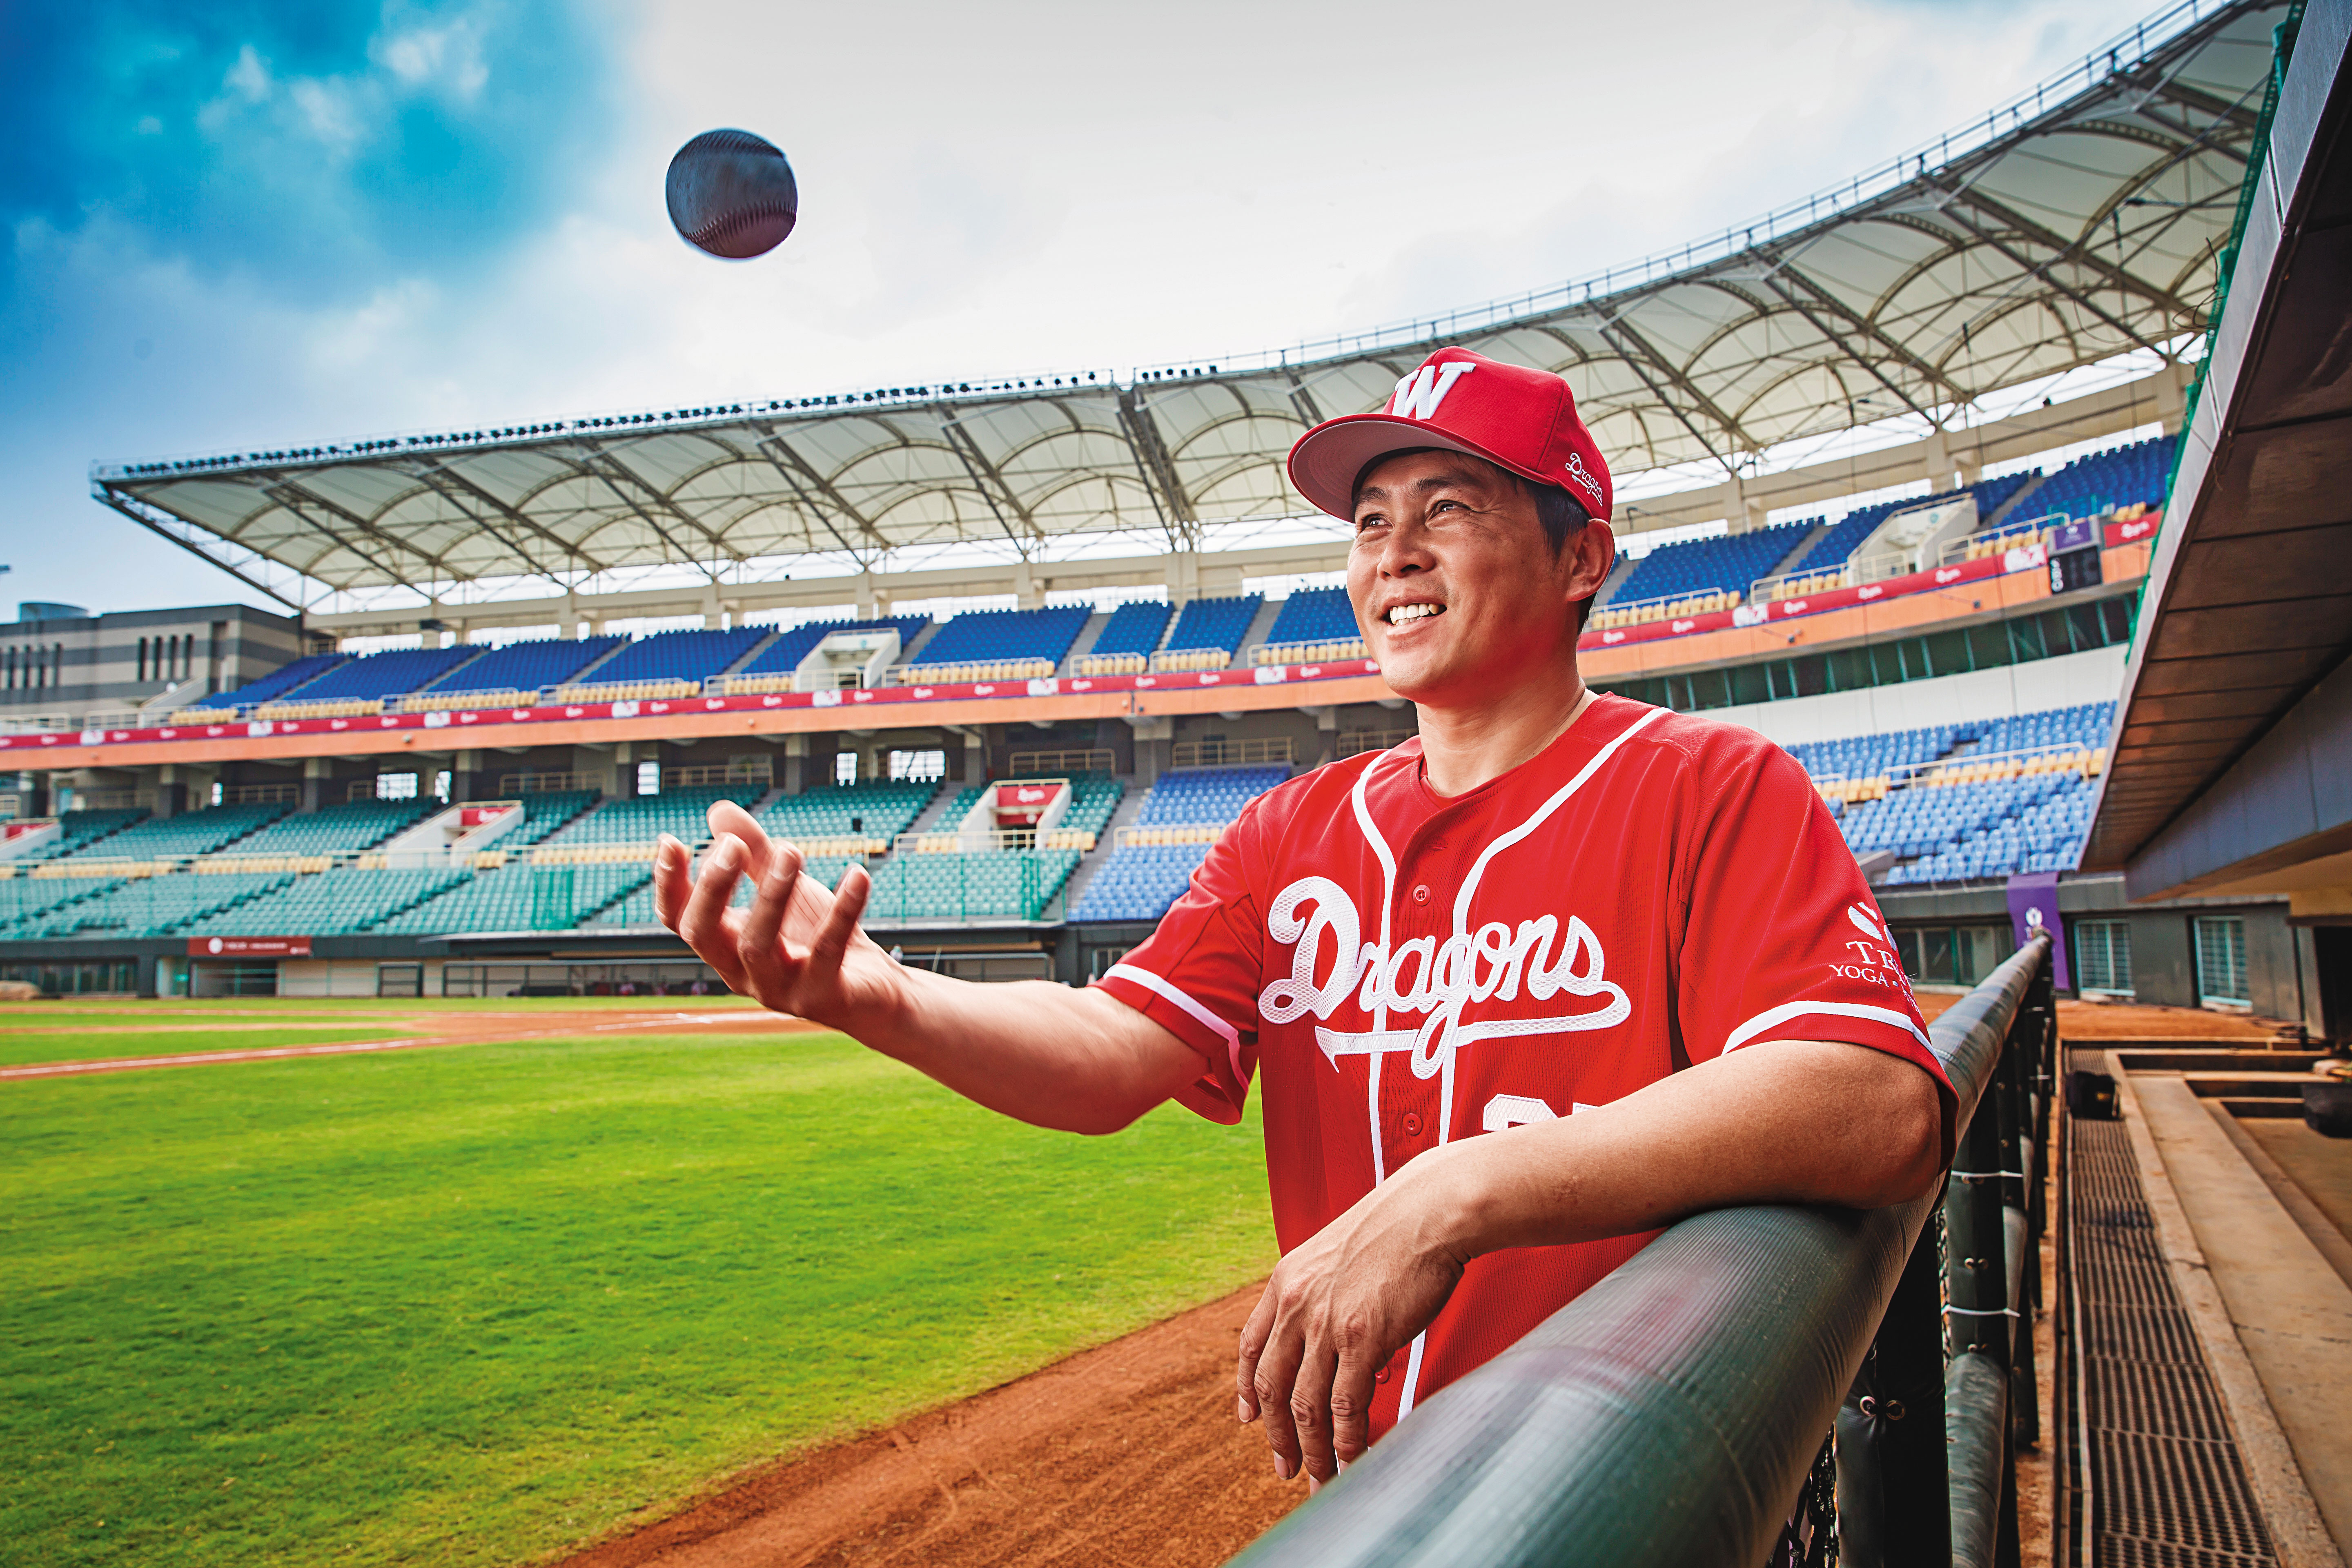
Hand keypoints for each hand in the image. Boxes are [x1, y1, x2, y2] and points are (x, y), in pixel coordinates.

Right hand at [654, 800, 902, 1031]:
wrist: (874, 992)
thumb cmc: (817, 937)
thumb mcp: (785, 890)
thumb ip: (753, 854)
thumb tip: (717, 811)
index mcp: (725, 947)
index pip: (681, 920)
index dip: (669, 885)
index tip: (670, 840)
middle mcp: (743, 973)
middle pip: (704, 934)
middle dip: (713, 888)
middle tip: (733, 845)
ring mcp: (780, 990)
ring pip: (758, 945)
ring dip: (772, 895)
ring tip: (790, 851)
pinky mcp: (822, 996)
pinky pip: (829, 949)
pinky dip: (843, 910)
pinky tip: (857, 873)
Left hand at [1235, 1158, 1468, 1485]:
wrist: (1431, 1210)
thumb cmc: (1400, 1232)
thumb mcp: (1343, 1259)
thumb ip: (1337, 1306)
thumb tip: (1364, 1366)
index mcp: (1286, 1281)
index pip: (1251, 1346)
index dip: (1247, 1388)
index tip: (1249, 1418)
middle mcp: (1295, 1304)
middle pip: (1272, 1386)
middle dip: (1277, 1435)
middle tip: (1286, 1467)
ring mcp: (1325, 1323)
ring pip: (1305, 1406)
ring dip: (1312, 1450)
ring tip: (1320, 1479)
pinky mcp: (1360, 1339)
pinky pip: (1344, 1406)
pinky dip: (1347, 1441)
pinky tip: (1353, 1460)